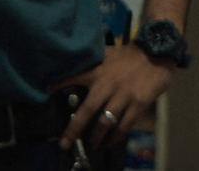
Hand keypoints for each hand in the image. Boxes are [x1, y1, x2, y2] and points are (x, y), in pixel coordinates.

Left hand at [53, 44, 174, 149]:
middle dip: (74, 128)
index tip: (43, 95)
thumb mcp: (106, 55)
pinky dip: (116, 136)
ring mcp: (123, 95)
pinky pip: (124, 125)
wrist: (155, 53)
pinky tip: (110, 141)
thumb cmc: (127, 56)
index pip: (72, 78)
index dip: (57, 86)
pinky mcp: (138, 104)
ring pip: (105, 121)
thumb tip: (72, 69)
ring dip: (96, 137)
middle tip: (65, 142)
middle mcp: (107, 84)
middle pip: (87, 110)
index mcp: (97, 71)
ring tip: (91, 145)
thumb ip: (91, 64)